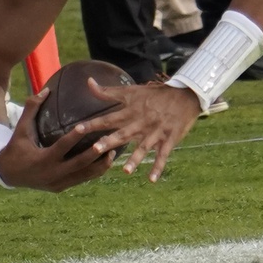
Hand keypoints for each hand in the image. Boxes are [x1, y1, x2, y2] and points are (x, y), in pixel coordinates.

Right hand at [0, 89, 116, 191]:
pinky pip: (81, 180)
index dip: (73, 137)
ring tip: (114, 151)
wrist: (7, 174)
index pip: (61, 147)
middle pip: (78, 164)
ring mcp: (57, 183)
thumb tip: (46, 89)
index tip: (85, 126)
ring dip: (100, 165)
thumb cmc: (16, 147)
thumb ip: (31, 109)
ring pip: (83, 176)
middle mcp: (51, 173)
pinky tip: (106, 161)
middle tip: (108, 141)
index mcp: (41, 159)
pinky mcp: (61, 188)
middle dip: (94, 154)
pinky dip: (94, 172)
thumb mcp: (20, 129)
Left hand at [76, 80, 201, 182]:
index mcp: (132, 111)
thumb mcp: (132, 91)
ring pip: (144, 146)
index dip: (93, 123)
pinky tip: (152, 179)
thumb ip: (108, 91)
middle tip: (95, 149)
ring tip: (125, 170)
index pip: (109, 118)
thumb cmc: (156, 94)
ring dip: (135, 159)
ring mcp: (156, 132)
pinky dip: (158, 167)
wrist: (185, 94)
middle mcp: (142, 122)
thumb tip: (88, 82)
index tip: (77, 129)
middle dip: (110, 142)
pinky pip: (163, 154)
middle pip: (124, 133)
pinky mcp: (169, 139)